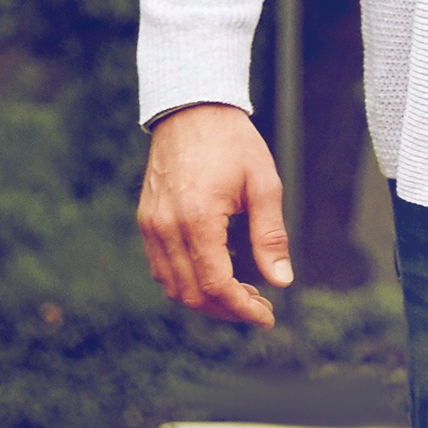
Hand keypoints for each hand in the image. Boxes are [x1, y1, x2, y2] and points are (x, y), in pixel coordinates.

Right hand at [137, 103, 290, 326]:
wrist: (192, 110)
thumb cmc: (233, 143)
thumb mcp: (264, 185)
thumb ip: (271, 237)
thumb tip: (282, 281)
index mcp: (198, 219)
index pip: (216, 285)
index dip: (242, 308)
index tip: (266, 317)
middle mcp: (166, 227)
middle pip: (191, 293)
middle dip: (227, 310)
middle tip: (259, 307)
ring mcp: (151, 224)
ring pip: (172, 286)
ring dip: (205, 300)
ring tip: (241, 293)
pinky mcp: (146, 220)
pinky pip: (161, 267)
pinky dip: (187, 281)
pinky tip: (216, 274)